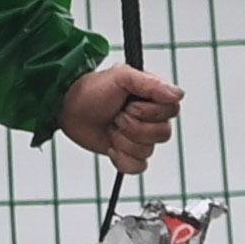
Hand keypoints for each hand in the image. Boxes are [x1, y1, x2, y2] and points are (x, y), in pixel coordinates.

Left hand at [60, 62, 183, 172]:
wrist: (66, 109)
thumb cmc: (91, 90)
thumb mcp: (120, 77)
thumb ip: (150, 83)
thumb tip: (177, 94)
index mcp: (153, 96)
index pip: (171, 111)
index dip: (150, 112)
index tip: (129, 105)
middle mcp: (150, 117)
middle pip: (163, 134)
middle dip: (133, 127)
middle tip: (116, 116)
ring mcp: (140, 136)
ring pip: (148, 151)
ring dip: (123, 141)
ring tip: (110, 127)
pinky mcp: (128, 153)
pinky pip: (138, 166)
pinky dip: (122, 159)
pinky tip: (111, 146)